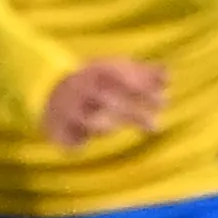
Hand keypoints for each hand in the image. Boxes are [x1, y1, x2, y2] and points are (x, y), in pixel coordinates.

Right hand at [38, 58, 169, 150]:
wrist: (49, 90)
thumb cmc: (93, 82)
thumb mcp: (115, 70)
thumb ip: (142, 73)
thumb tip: (168, 75)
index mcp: (94, 71)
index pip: (122, 77)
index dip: (144, 89)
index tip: (164, 101)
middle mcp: (80, 88)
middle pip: (110, 101)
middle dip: (135, 114)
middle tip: (156, 125)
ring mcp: (67, 109)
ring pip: (90, 122)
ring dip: (106, 127)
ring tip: (116, 130)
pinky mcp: (57, 129)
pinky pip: (69, 141)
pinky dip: (76, 145)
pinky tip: (85, 146)